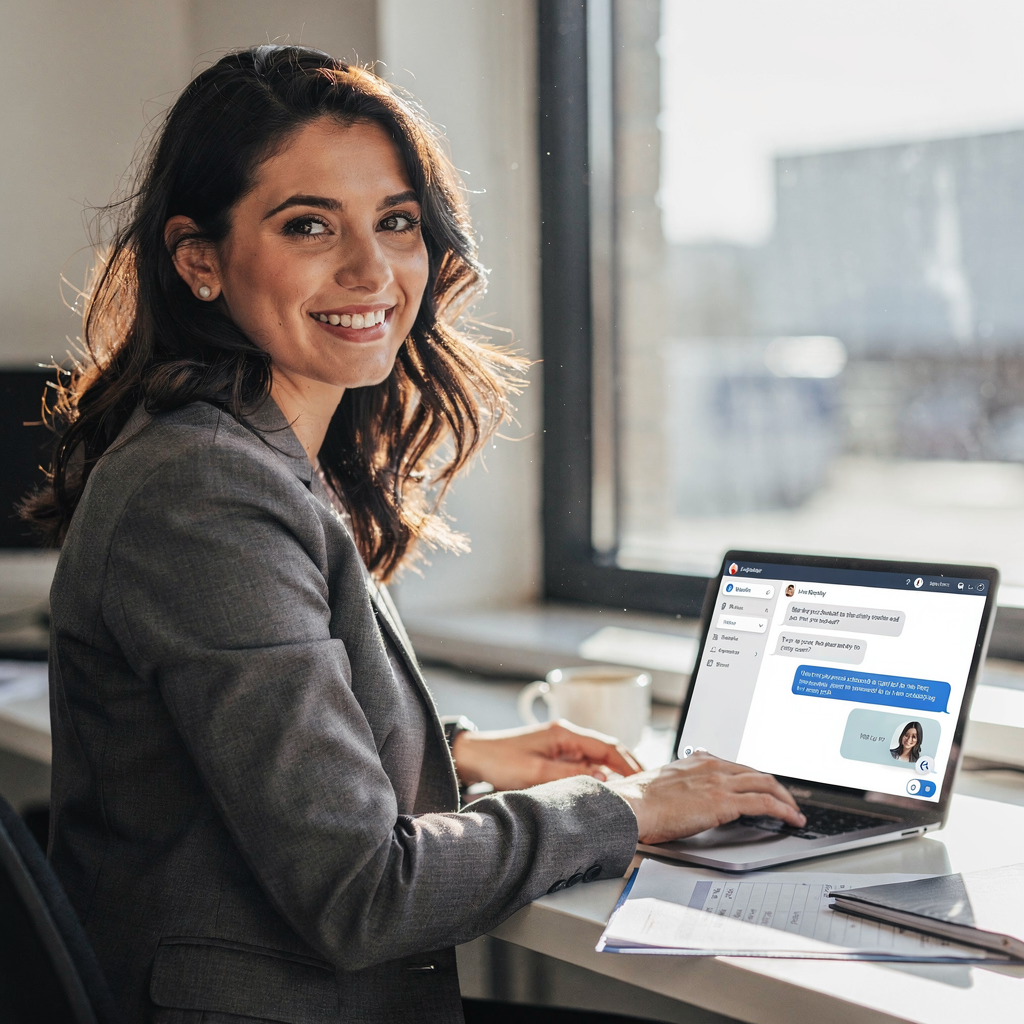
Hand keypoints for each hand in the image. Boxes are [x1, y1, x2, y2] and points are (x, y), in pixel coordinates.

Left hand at [451, 719, 641, 791]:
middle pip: (607, 750)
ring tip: (629, 792)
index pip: (608, 746)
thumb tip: (603, 778)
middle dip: (627, 767)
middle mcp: (566, 736)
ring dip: (613, 772)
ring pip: (596, 758)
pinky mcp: (554, 755)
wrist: (474, 757)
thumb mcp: (536, 772)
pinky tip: (603, 789)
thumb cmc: (500, 761)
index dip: (629, 763)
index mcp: (565, 734)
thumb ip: (570, 775)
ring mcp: (561, 745)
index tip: (644, 779)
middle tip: (644, 787)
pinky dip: (597, 775)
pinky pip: (583, 764)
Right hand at [607, 752, 804, 844]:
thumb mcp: (664, 783)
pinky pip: (764, 803)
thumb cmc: (640, 801)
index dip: (755, 779)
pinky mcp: (723, 801)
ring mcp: (719, 781)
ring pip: (766, 784)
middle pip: (756, 773)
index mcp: (698, 761)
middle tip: (787, 802)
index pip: (737, 766)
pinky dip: (783, 810)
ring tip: (794, 813)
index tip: (764, 790)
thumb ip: (681, 784)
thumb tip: (686, 797)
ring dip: (786, 799)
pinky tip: (791, 820)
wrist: (632, 805)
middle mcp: (712, 766)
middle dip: (777, 788)